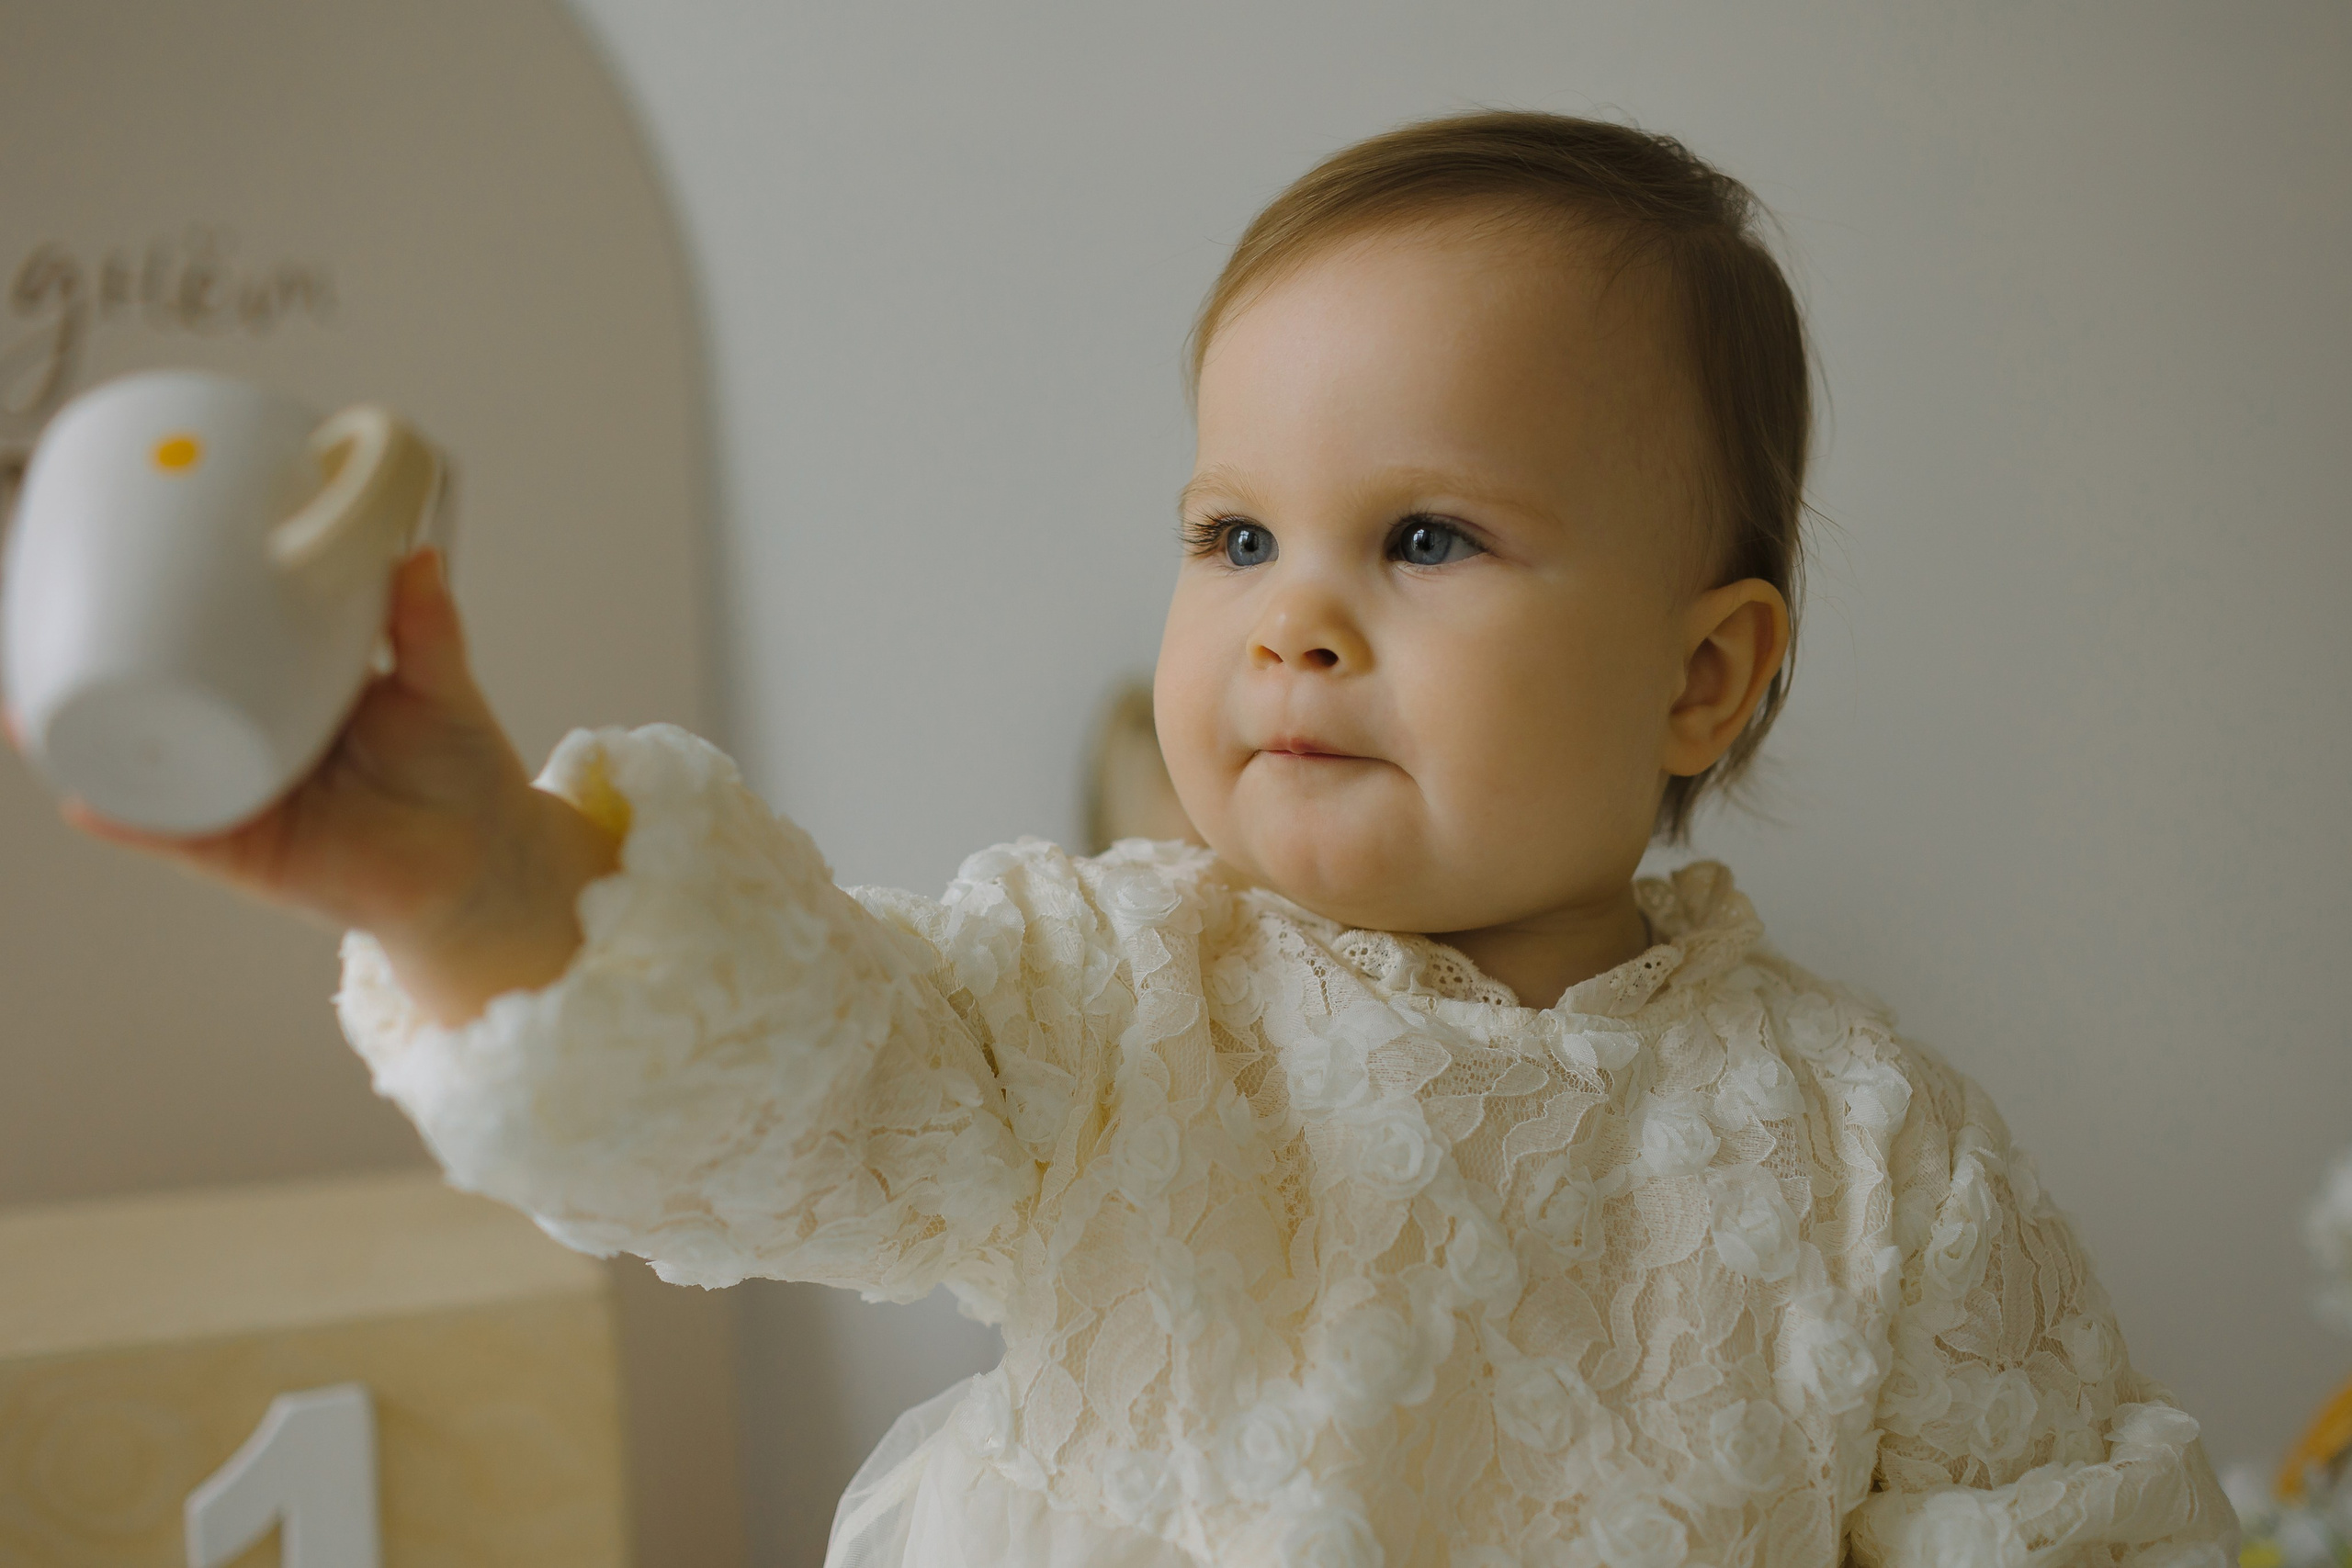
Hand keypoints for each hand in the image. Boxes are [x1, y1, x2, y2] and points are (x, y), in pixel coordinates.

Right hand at [21, 548, 618, 1024]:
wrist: (489, 860)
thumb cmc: (460, 771)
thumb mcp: (438, 684)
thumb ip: (424, 627)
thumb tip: (417, 556)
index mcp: (284, 696)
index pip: (211, 651)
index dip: (161, 620)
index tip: (110, 574)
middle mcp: (249, 745)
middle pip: (158, 705)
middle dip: (94, 676)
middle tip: (41, 630)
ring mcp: (242, 799)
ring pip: (148, 771)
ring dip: (86, 745)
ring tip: (32, 709)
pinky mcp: (248, 853)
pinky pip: (176, 837)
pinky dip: (131, 820)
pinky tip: (86, 798)